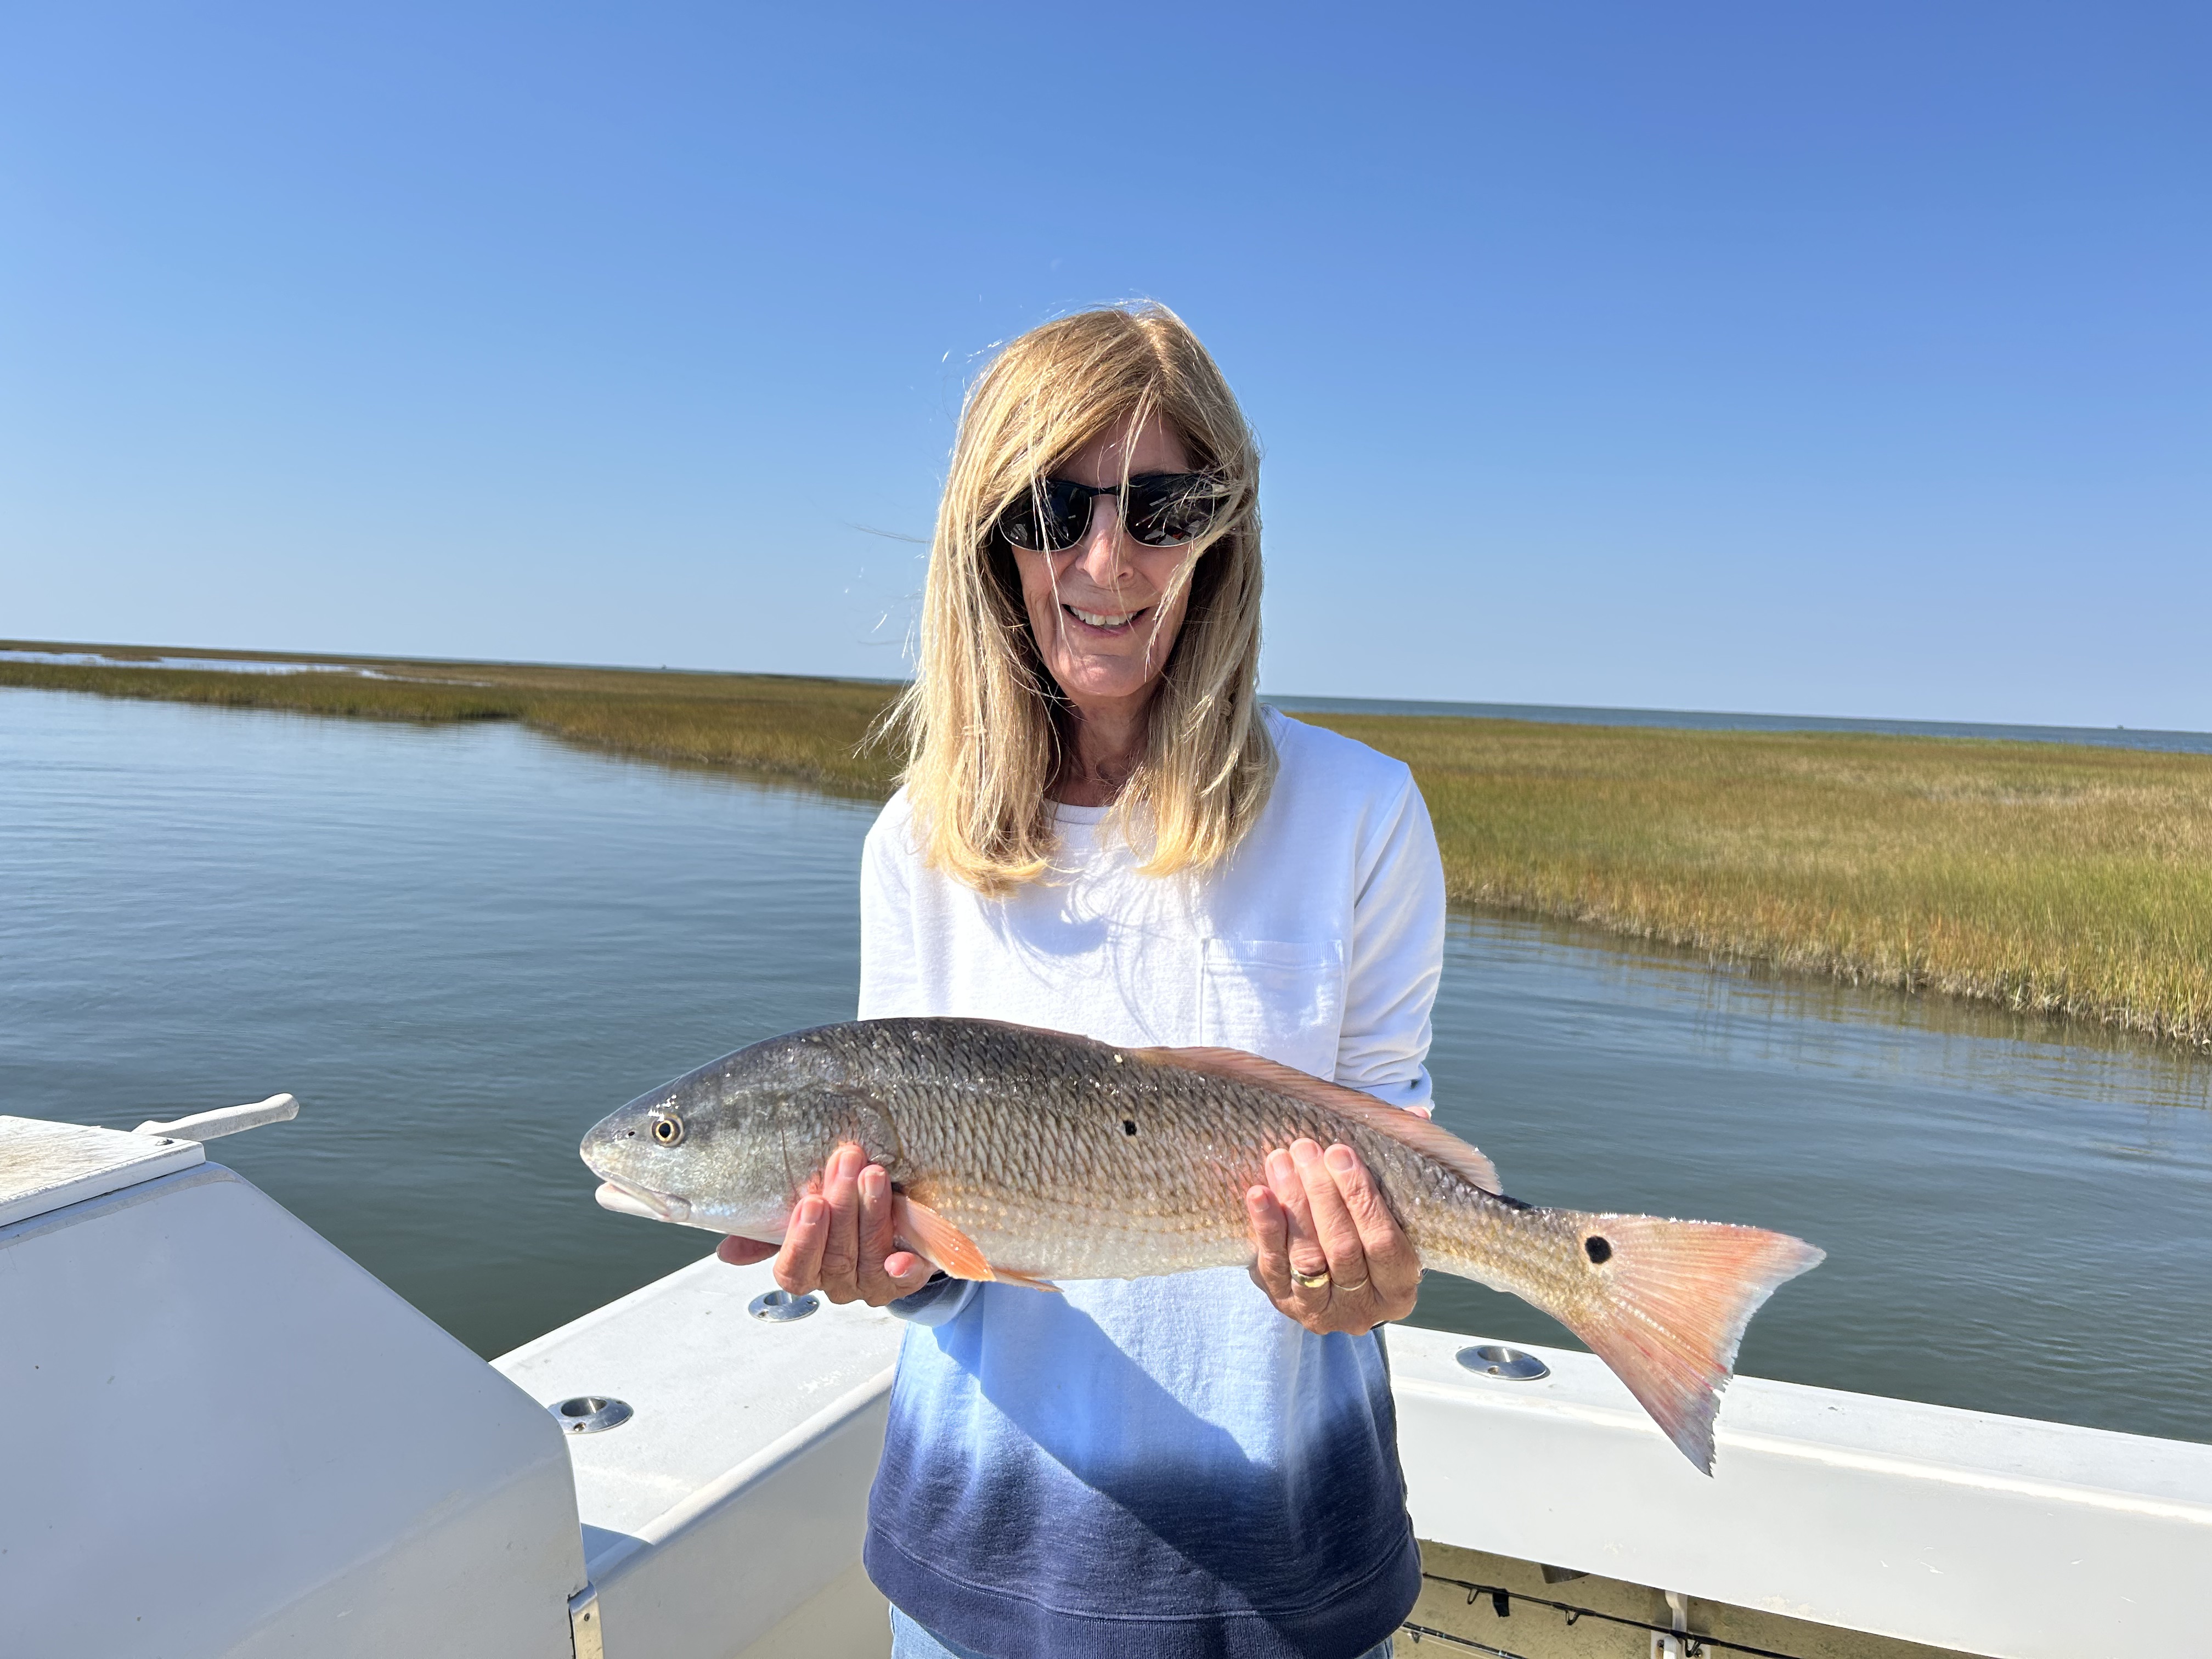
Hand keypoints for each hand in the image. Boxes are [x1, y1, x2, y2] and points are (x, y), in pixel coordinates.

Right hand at [715, 1143, 933, 1306]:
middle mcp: (839, 1284)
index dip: (801, 1240)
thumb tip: (726, 1251)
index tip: (809, 1202)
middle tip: (847, 1161)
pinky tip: (902, 1256)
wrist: (895, 1226)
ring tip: (874, 1173)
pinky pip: (906, 1280)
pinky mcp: (908, 1280)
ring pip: (869, 1256)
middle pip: (836, 1255)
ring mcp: (874, 1284)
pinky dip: (903, 1268)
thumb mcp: (805, 1217)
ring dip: (871, 1213)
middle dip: (842, 1206)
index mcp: (808, 1272)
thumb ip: (769, 1230)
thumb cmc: (839, 1214)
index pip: (794, 1271)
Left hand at [1245, 1139, 1421, 1335]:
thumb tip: (1417, 1114)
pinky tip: (1258, 1193)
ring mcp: (1321, 1311)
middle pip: (1343, 1249)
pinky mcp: (1284, 1304)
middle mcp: (1363, 1308)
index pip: (1384, 1244)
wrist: (1333, 1283)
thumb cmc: (1366, 1232)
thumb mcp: (1391, 1207)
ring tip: (1282, 1160)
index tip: (1341, 1154)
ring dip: (1294, 1203)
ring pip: (1308, 1258)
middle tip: (1307, 1149)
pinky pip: (1272, 1267)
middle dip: (1323, 1194)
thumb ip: (1401, 1165)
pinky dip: (1265, 1227)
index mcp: (1400, 1287)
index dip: (1362, 1198)